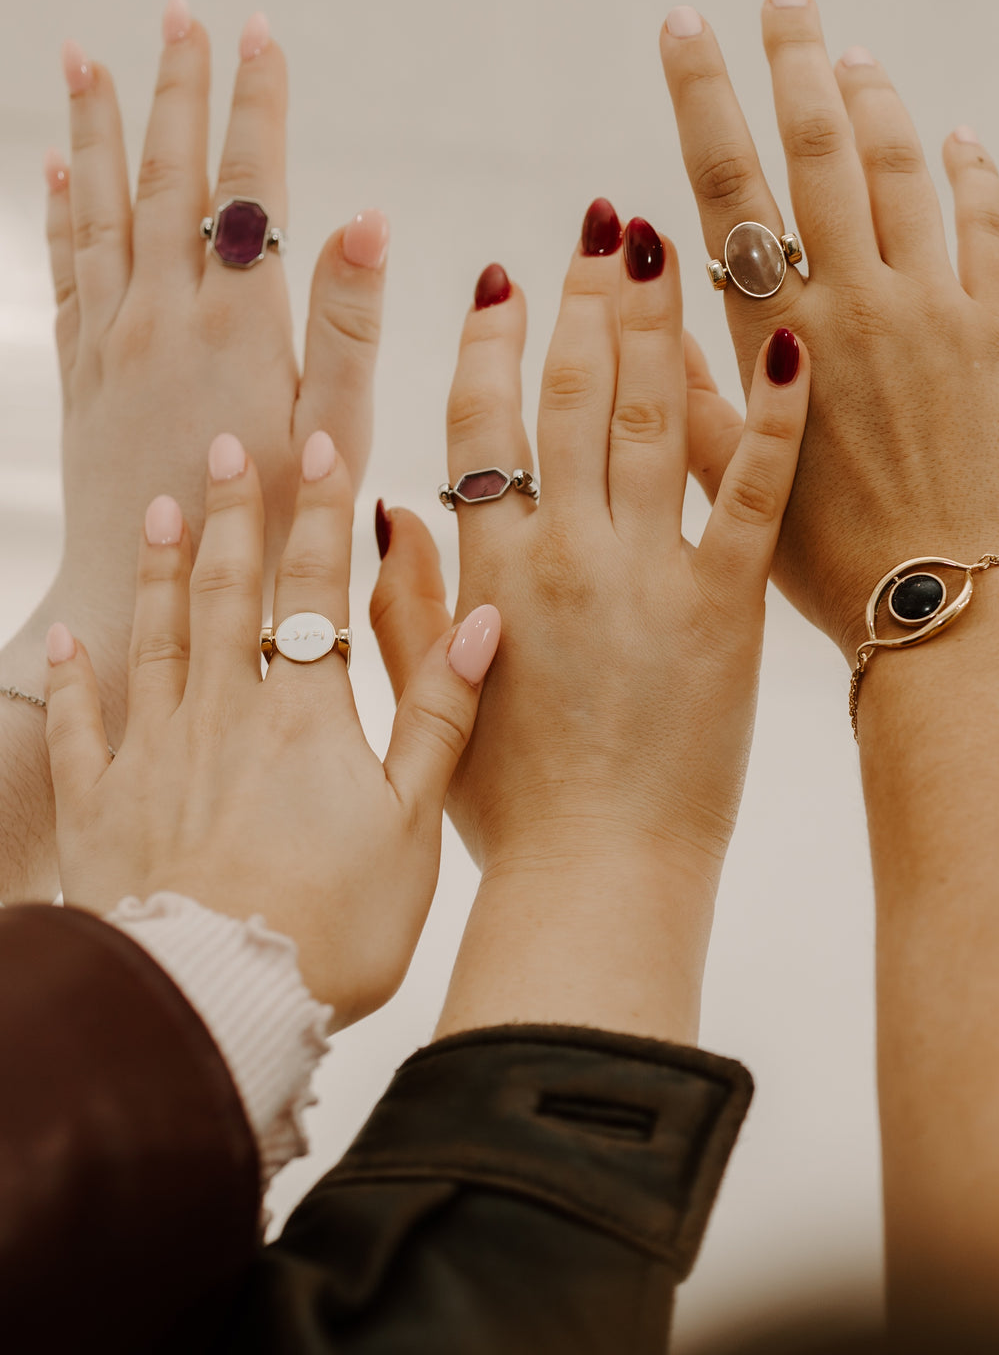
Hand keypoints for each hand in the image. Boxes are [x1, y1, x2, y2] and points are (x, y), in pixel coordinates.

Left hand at [36, 0, 386, 693]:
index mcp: (238, 328)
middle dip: (181, 92)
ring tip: (90, 62)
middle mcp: (163, 318)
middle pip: (172, 181)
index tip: (261, 37)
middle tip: (181, 16)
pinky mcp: (82, 372)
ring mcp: (112, 341)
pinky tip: (60, 172)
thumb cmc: (264, 533)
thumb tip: (366, 221)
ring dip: (101, 130)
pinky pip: (67, 270)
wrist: (148, 593)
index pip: (250, 192)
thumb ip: (348, 327)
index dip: (257, 109)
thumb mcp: (332, 438)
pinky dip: (63, 211)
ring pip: (103, 210)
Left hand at [44, 432, 496, 1027]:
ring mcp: (154, 756)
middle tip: (224, 446)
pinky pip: (83, 724)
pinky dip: (78, 674)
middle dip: (230, 514)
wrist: (221, 999)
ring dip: (157, 569)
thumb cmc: (335, 922)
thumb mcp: (414, 819)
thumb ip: (442, 713)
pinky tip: (71, 634)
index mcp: (305, 715)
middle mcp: (223, 715)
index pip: (314, 588)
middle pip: (224, 592)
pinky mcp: (102, 807)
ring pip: (154, 638)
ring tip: (157, 508)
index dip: (319, 512)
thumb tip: (481, 621)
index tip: (318, 444)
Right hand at [370, 206, 807, 1038]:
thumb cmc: (510, 810)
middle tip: (602, 228)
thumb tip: (385, 506)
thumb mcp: (427, 705)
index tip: (508, 277)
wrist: (600, 879)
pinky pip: (751, 493)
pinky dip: (774, 415)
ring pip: (648, 419)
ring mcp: (648, 576)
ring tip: (669, 245)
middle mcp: (563, 553)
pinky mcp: (726, 609)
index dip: (493, 342)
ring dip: (658, 325)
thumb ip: (402, 602)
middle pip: (568, 396)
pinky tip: (791, 340)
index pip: (481, 422)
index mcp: (489, 570)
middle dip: (584, 302)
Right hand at [659, 0, 998, 659]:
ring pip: (905, 169)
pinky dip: (970, 174)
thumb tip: (648, 288)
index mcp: (778, 341)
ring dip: (876, 103)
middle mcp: (857, 306)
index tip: (685, 31)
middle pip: (820, 150)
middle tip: (782, 2)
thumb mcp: (734, 487)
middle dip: (793, 62)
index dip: (704, 99)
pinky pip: (989, 227)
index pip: (731, 188)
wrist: (949, 610)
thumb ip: (684, 387)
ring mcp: (941, 313)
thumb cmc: (831, 569)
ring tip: (851, 57)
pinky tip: (956, 141)